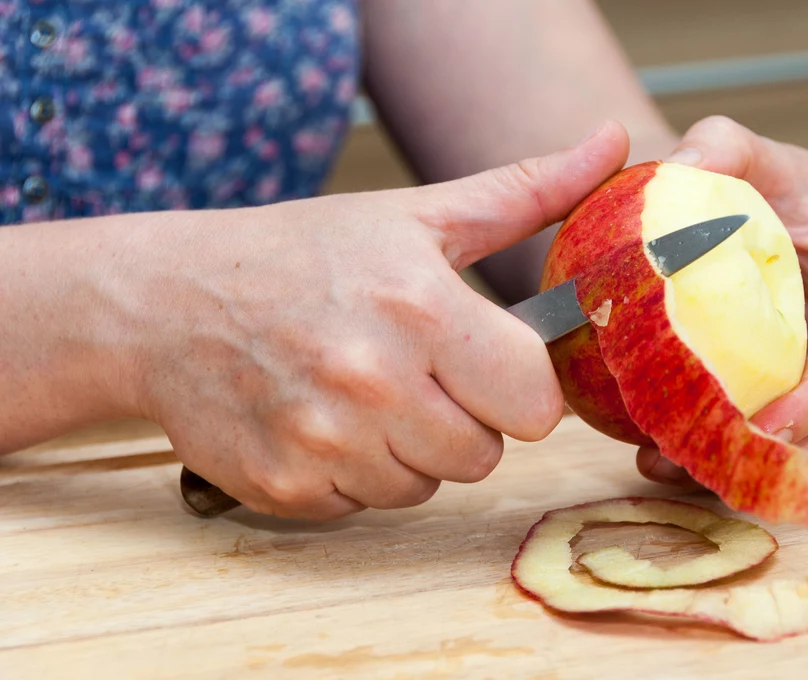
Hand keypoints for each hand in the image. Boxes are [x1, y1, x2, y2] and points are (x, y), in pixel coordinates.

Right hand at [132, 121, 629, 519]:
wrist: (167, 302)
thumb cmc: (300, 255)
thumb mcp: (414, 215)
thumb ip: (526, 192)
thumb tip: (613, 147)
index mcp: (420, 310)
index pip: (535, 406)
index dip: (517, 387)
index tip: (485, 364)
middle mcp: (373, 382)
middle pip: (484, 456)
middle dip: (463, 420)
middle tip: (413, 373)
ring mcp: (324, 443)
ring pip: (424, 486)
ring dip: (406, 450)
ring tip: (360, 392)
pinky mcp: (286, 488)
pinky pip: (364, 507)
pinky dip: (352, 475)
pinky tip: (321, 422)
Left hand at [638, 116, 807, 488]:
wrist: (757, 214)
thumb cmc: (761, 183)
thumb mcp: (742, 151)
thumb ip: (719, 145)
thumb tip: (684, 168)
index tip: (772, 425)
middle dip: (799, 458)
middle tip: (718, 471)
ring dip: (762, 474)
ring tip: (674, 469)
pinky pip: (792, 446)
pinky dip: (741, 464)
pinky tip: (670, 463)